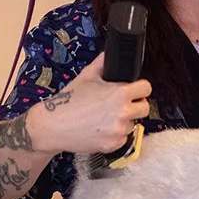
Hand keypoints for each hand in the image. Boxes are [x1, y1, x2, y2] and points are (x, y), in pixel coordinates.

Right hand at [26, 53, 151, 154]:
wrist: (52, 126)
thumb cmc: (68, 101)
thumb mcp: (86, 76)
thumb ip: (103, 62)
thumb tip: (111, 53)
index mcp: (119, 93)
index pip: (146, 88)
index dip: (140, 88)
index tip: (135, 90)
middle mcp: (122, 112)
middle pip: (145, 107)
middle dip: (136, 104)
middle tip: (122, 104)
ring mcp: (119, 130)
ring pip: (133, 123)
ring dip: (124, 120)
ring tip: (104, 117)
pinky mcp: (114, 145)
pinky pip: (123, 137)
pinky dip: (115, 134)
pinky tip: (101, 128)